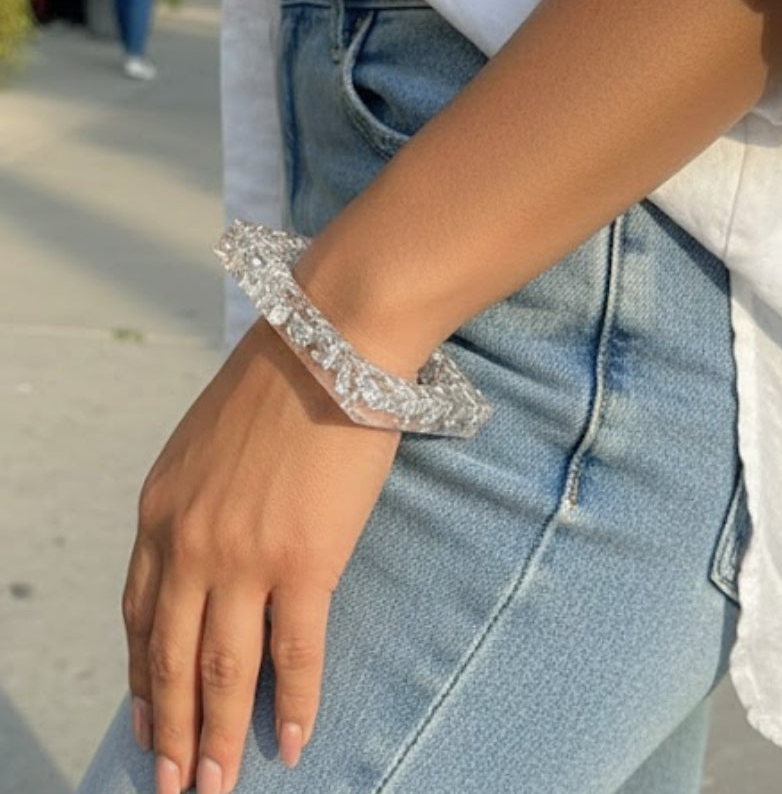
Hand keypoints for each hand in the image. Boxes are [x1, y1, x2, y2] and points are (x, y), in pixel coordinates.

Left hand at [122, 318, 401, 793]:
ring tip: (214, 785)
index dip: (142, 674)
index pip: (138, 615)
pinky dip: (295, 705)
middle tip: (170, 783)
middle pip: (170, 657)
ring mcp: (244, 558)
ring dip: (217, 735)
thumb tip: (211, 546)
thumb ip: (197, 500)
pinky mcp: (305, 563)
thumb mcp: (207, 442)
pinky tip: (293, 744)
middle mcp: (189, 544)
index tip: (145, 714)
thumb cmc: (279, 383)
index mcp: (160, 511)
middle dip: (168, 728)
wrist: (329, 345)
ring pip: (224, 669)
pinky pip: (296, 655)